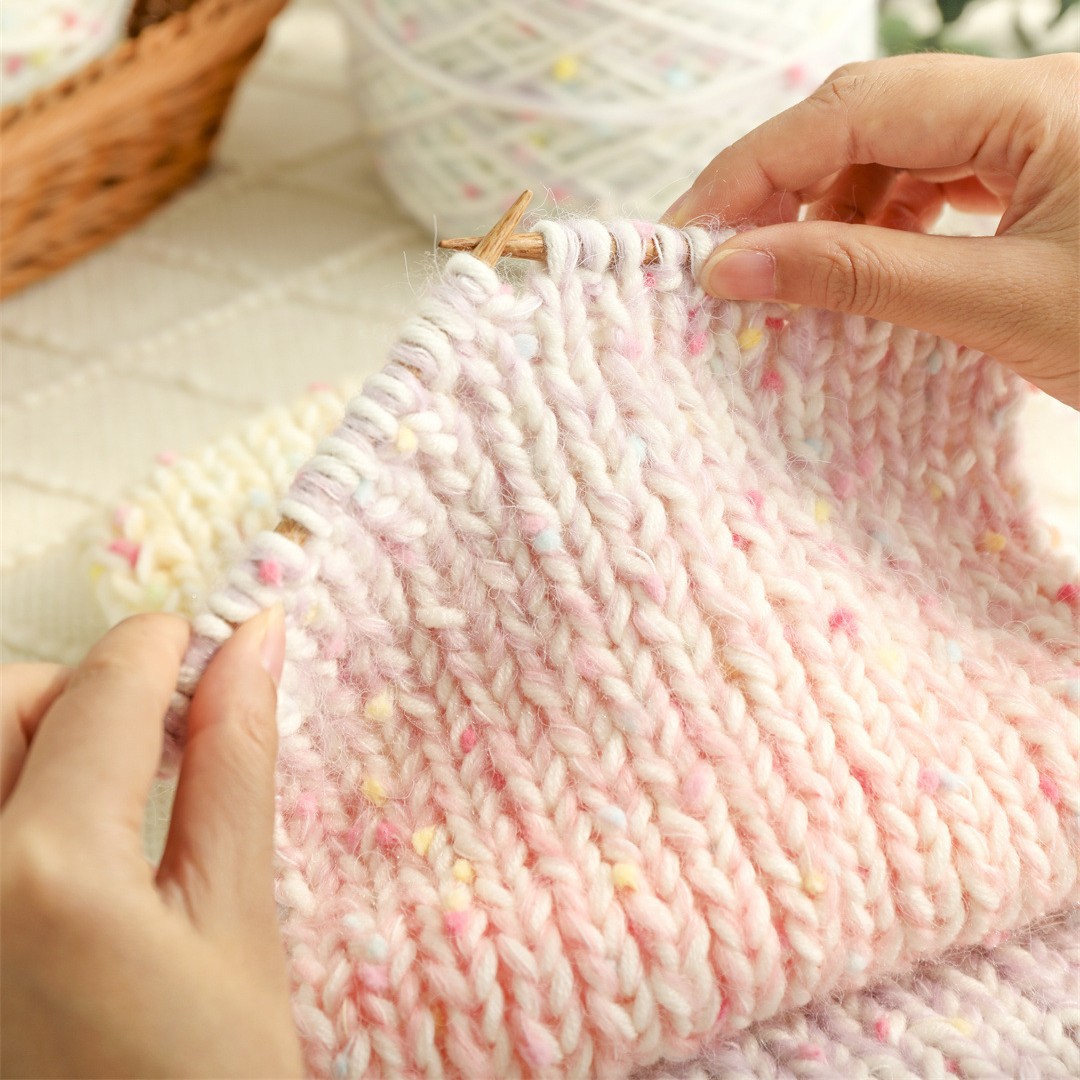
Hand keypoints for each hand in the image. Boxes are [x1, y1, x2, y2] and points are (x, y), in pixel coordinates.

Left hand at [0, 610, 302, 1078]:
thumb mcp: (236, 922)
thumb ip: (235, 764)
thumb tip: (255, 646)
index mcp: (50, 872)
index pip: (106, 688)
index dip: (168, 646)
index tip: (207, 645)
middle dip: (80, 689)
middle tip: (153, 737)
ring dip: (30, 738)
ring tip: (101, 794)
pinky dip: (4, 800)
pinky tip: (53, 845)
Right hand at [664, 53, 1079, 406]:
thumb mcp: (999, 305)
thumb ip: (861, 278)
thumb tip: (731, 268)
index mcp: (1035, 102)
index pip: (852, 108)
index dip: (755, 168)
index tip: (687, 235)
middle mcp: (1032, 100)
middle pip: (867, 120)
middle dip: (784, 189)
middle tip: (719, 261)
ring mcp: (1037, 138)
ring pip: (897, 155)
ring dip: (832, 216)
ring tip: (790, 283)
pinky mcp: (1039, 181)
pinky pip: (936, 188)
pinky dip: (883, 231)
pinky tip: (862, 276)